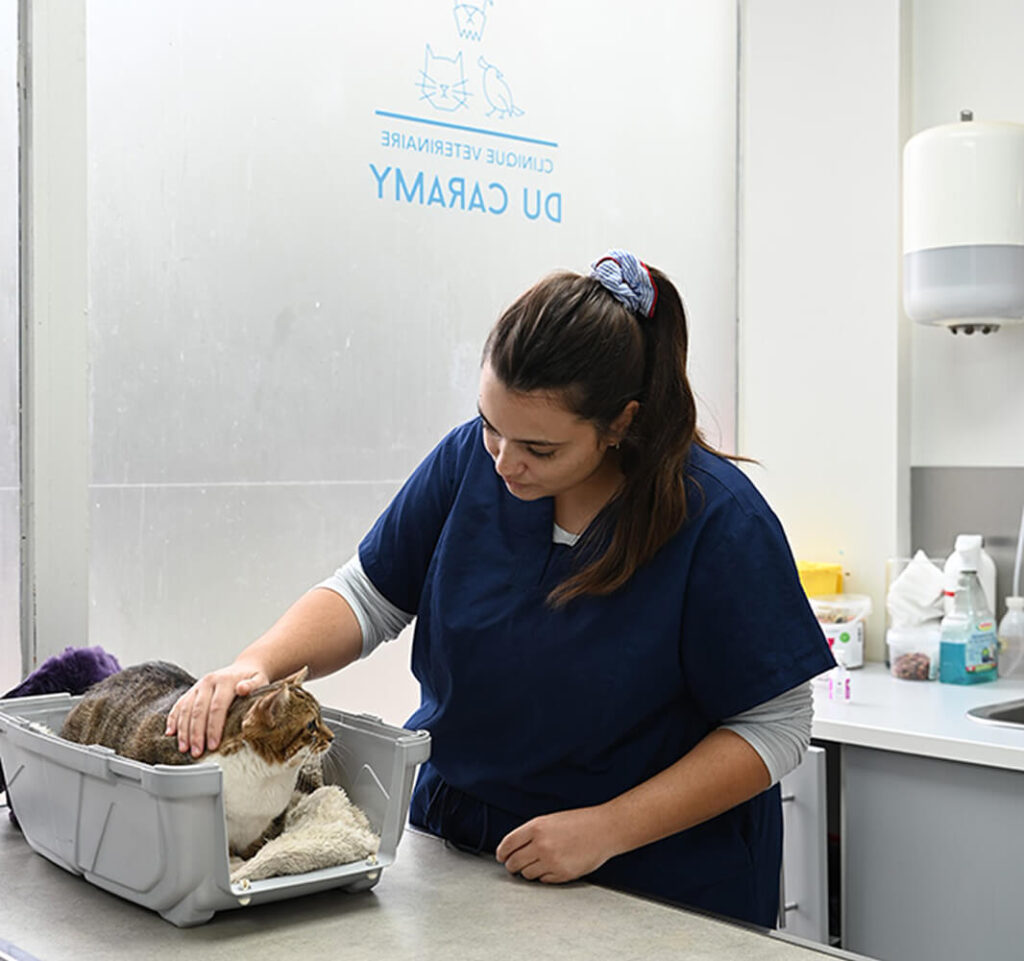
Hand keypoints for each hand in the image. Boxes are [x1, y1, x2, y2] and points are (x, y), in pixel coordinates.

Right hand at [164, 664, 268, 756]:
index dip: (214, 727)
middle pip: (198, 710)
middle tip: (197, 752)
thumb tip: (243, 688)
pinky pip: (179, 705)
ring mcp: (198, 686)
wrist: (245, 667)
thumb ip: (253, 685)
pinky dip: (173, 719)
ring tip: (184, 748)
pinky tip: (171, 733)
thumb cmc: (253, 679)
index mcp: (225, 681)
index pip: (217, 707)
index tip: (213, 745)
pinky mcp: (191, 691)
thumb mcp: (259, 680)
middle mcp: (208, 682)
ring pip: (186, 709)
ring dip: (183, 730)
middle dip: (196, 733)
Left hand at [495, 807, 617, 883]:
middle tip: (513, 864)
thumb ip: (532, 832)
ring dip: (528, 871)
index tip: (501, 856)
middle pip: (514, 862)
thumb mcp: (551, 820)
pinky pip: (543, 880)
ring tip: (536, 864)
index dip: (501, 852)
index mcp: (537, 827)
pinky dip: (543, 876)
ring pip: (527, 874)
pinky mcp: (562, 874)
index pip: (508, 844)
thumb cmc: (580, 822)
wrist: (604, 829)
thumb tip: (515, 847)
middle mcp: (541, 845)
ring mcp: (551, 861)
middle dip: (512, 865)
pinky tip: (550, 867)